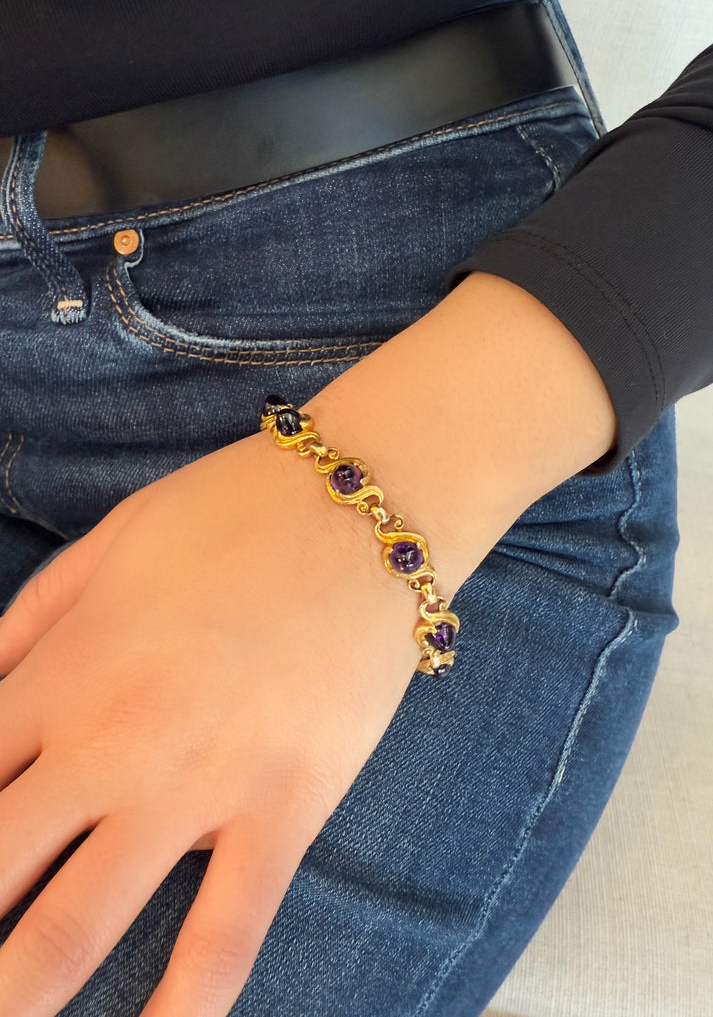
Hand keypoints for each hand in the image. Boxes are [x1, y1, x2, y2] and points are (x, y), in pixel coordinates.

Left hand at [0, 427, 421, 1016]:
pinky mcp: (282, 808)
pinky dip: (186, 1006)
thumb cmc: (228, 513)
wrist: (359, 509)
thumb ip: (26, 625)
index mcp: (57, 674)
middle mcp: (108, 745)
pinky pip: (227, 932)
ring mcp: (196, 787)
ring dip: (18, 993)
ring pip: (76, 928)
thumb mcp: (103, 546)